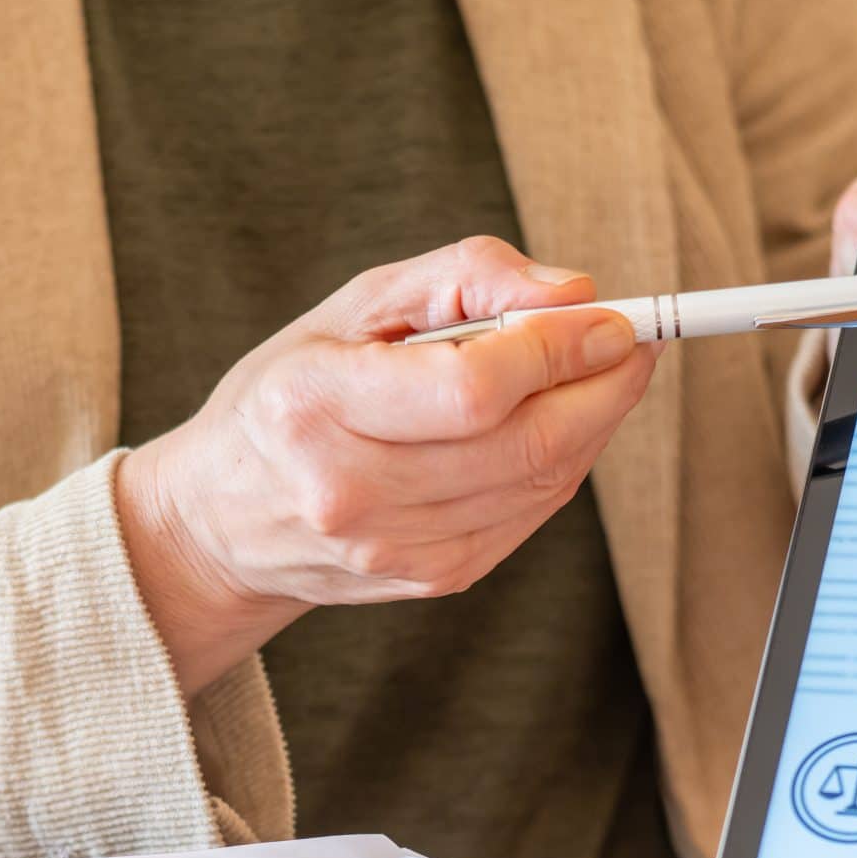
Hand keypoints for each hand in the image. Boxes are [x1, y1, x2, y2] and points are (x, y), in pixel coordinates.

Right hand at [115, 236, 660, 695]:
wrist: (227, 520)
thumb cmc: (294, 392)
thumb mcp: (355, 305)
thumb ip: (465, 278)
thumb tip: (571, 295)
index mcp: (315, 406)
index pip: (471, 389)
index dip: (558, 351)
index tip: (609, 318)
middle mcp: (349, 490)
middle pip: (523, 444)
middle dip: (601, 385)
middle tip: (630, 342)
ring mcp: (394, 548)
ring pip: (541, 481)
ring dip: (594, 421)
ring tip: (597, 373)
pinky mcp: (432, 579)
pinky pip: (531, 514)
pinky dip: (563, 463)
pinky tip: (556, 425)